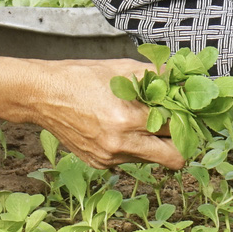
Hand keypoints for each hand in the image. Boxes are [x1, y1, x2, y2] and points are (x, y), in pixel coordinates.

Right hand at [29, 59, 186, 170]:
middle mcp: (120, 143)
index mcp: (127, 118)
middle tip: (179, 125)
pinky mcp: (99, 164)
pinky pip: (129, 159)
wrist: (42, 95)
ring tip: (145, 122)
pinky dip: (132, 145)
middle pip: (173, 158)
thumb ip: (156, 75)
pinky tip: (119, 127)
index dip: (187, 117)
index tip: (190, 110)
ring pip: (151, 159)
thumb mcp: (121, 68)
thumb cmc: (81, 76)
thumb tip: (184, 77)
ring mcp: (109, 157)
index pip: (176, 126)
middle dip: (181, 142)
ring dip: (155, 143)